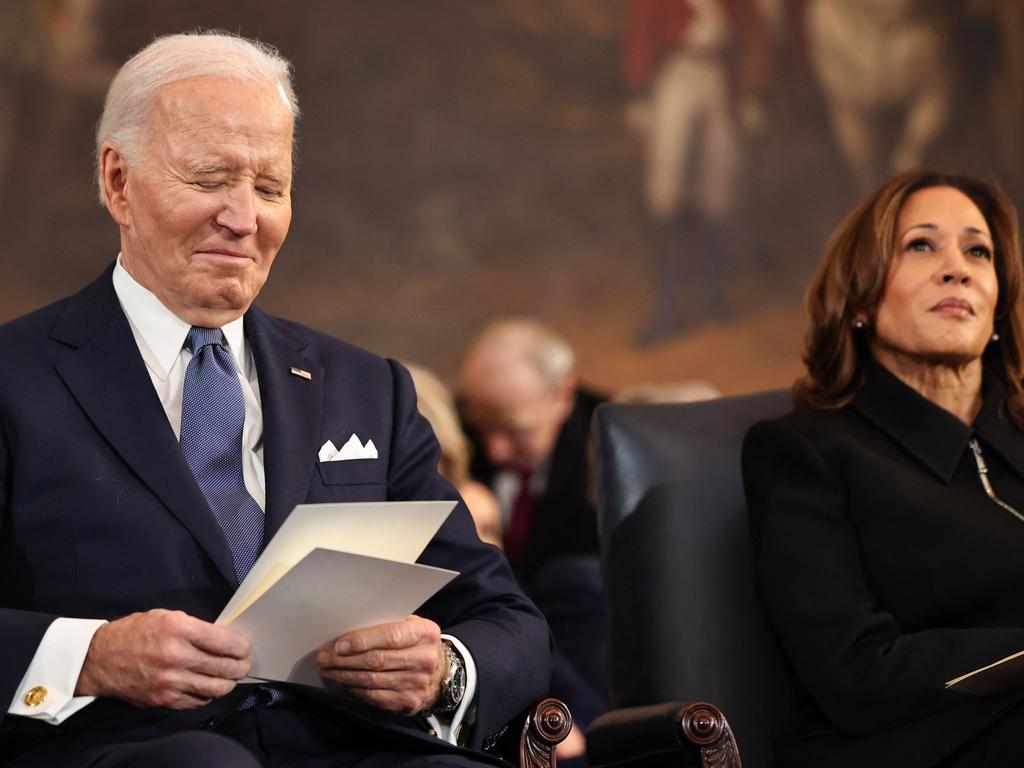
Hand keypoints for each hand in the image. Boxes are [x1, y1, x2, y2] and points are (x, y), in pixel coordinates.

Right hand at [75, 609, 251, 708]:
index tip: (245, 647)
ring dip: (228, 683)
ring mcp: (170, 681)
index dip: (242, 646)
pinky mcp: (164, 700)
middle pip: (225, 667)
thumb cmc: (135, 633)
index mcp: (179, 630)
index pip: (226, 642)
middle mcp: (176, 657)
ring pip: (216, 688)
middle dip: (241, 666)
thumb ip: (196, 628)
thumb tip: (224, 639)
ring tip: (230, 677)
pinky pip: (198, 701)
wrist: (100, 659)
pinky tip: (208, 687)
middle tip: (244, 663)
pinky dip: (208, 695)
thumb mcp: (167, 616)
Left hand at [316, 615, 445, 714]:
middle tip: (323, 658)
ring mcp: (417, 684)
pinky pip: (375, 697)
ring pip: (371, 680)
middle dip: (344, 660)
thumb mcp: (412, 626)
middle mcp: (423, 659)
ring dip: (344, 676)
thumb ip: (388, 625)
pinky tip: (344, 683)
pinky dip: (355, 690)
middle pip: (376, 661)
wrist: (442, 674)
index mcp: (425, 634)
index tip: (338, 645)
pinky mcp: (408, 702)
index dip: (362, 641)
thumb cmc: (418, 643)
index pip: (390, 636)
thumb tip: (349, 632)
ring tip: (327, 670)